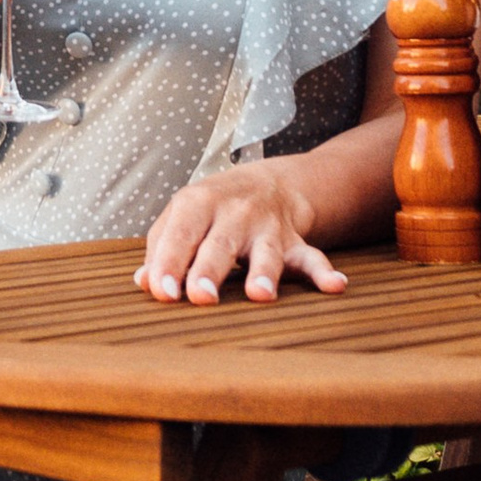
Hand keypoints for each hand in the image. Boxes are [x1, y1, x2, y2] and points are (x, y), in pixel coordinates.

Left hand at [137, 162, 347, 306]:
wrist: (268, 183)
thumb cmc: (211, 210)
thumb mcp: (181, 217)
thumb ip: (162, 248)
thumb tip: (144, 282)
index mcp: (198, 203)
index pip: (180, 234)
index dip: (170, 263)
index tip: (163, 293)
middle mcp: (234, 212)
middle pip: (220, 243)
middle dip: (210, 270)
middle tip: (202, 297)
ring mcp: (268, 227)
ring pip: (267, 251)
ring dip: (264, 272)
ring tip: (260, 294)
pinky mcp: (295, 241)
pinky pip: (312, 257)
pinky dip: (324, 272)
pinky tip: (335, 285)